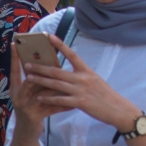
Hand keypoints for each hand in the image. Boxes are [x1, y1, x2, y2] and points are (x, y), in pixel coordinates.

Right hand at [9, 40, 63, 133]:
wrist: (26, 133)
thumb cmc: (30, 107)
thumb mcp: (27, 94)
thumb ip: (33, 81)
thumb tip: (47, 61)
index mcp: (15, 89)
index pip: (14, 70)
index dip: (14, 57)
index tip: (14, 43)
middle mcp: (18, 97)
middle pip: (29, 80)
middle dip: (40, 69)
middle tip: (50, 57)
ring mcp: (26, 107)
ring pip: (43, 92)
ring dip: (56, 85)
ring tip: (68, 77)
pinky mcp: (35, 117)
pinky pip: (52, 108)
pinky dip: (64, 104)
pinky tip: (74, 102)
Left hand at [17, 35, 140, 133]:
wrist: (117, 108)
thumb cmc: (105, 95)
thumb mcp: (95, 80)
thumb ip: (82, 76)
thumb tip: (68, 73)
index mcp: (86, 70)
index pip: (72, 54)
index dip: (60, 45)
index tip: (49, 37)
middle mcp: (83, 78)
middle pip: (58, 70)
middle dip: (41, 67)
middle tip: (28, 64)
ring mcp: (81, 90)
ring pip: (56, 84)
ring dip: (41, 81)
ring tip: (29, 78)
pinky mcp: (80, 102)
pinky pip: (61, 100)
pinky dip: (49, 98)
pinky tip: (39, 97)